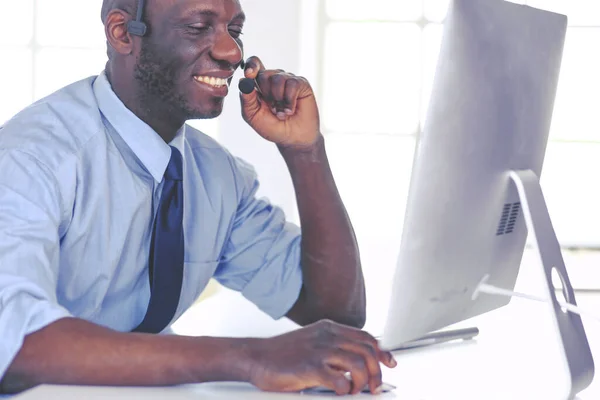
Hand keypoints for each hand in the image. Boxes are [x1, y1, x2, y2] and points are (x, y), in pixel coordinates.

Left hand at [239, 56, 319, 147]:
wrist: (293, 139)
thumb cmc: (272, 127)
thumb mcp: (253, 116)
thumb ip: (246, 99)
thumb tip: (242, 81)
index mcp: (259, 84)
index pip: (253, 64)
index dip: (251, 66)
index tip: (250, 74)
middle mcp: (274, 79)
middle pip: (264, 73)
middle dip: (266, 94)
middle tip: (272, 108)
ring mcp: (288, 80)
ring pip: (278, 78)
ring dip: (278, 100)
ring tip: (281, 112)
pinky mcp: (301, 84)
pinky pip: (292, 84)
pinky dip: (289, 101)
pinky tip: (290, 110)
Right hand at [247, 320, 396, 395]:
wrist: (255, 356)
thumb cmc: (282, 354)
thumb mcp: (311, 342)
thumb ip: (332, 347)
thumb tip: (354, 364)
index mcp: (329, 328)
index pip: (365, 336)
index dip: (381, 351)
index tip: (390, 363)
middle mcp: (327, 336)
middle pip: (367, 350)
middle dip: (376, 371)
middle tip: (375, 387)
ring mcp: (320, 350)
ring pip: (359, 363)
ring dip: (364, 382)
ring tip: (357, 391)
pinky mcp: (311, 367)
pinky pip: (340, 379)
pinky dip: (346, 389)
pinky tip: (340, 392)